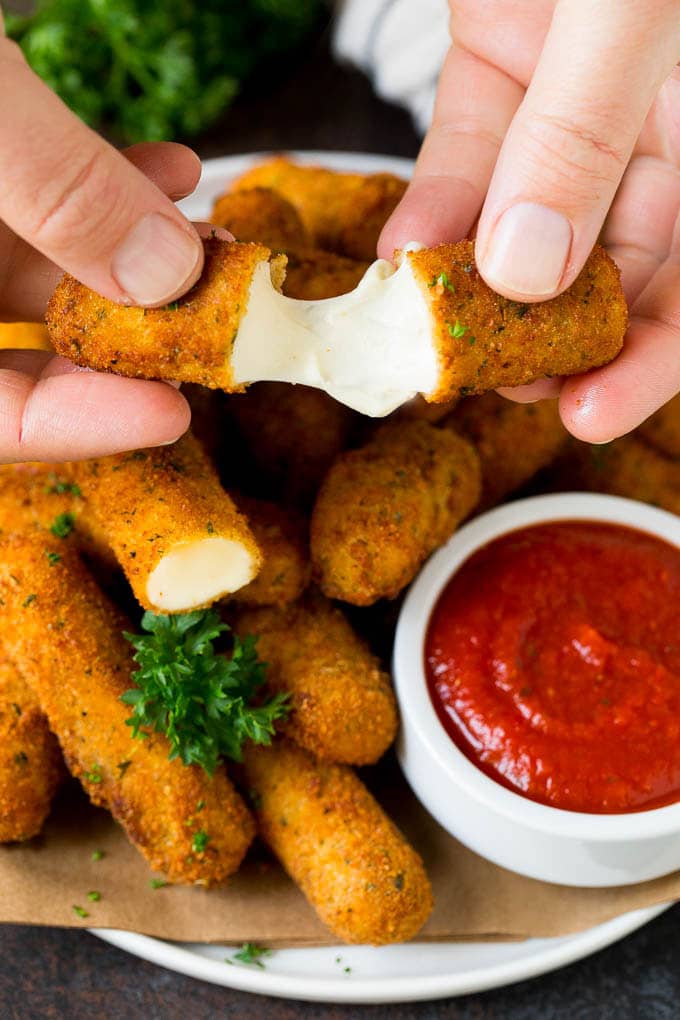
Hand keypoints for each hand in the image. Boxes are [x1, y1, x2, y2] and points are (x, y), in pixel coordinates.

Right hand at [0, 17, 205, 462]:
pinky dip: (106, 188)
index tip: (169, 413)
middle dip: (124, 338)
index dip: (69, 424)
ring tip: (207, 235)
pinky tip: (172, 165)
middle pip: (16, 352)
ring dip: (135, 257)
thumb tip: (163, 272)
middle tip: (206, 327)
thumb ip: (49, 186)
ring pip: (38, 274)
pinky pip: (35, 203)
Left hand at [381, 0, 679, 441]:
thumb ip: (585, 132)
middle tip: (488, 378)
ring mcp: (567, 102)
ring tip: (430, 333)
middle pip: (601, 267)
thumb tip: (531, 268)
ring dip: (471, 287)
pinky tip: (404, 253)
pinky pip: (465, 160)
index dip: (648, 357)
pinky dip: (432, 210)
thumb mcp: (624, 11)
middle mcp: (644, 126)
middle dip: (541, 336)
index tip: (589, 415)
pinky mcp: (499, 66)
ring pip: (522, 223)